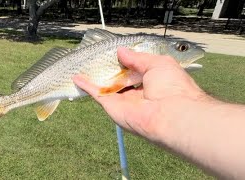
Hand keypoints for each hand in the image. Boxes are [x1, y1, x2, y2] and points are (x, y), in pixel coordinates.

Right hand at [73, 47, 206, 141]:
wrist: (170, 115)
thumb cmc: (171, 86)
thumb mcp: (158, 63)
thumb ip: (137, 58)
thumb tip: (121, 51)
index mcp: (152, 80)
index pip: (136, 69)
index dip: (126, 60)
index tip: (115, 51)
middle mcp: (137, 91)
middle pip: (120, 78)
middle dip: (110, 68)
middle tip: (97, 55)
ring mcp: (124, 100)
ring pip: (107, 86)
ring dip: (96, 76)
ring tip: (85, 62)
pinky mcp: (112, 107)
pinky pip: (97, 94)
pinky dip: (86, 86)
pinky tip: (76, 77)